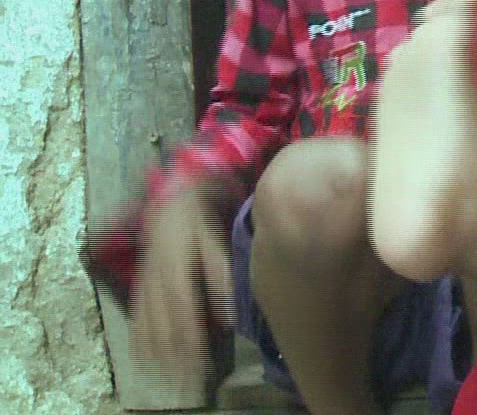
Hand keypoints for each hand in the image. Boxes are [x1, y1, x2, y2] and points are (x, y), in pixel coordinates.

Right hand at [129, 183, 234, 385]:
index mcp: (175, 270)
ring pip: (149, 327)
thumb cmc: (201, 222)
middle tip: (189, 383)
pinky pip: (139, 319)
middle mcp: (156, 282)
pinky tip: (145, 361)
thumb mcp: (214, 240)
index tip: (199, 364)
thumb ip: (221, 274)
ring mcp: (146, 286)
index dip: (189, 341)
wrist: (173, 201)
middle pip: (164, 327)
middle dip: (176, 357)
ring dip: (159, 356)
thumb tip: (229, 310)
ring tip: (171, 380)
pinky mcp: (142, 288)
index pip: (182, 313)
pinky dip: (141, 342)